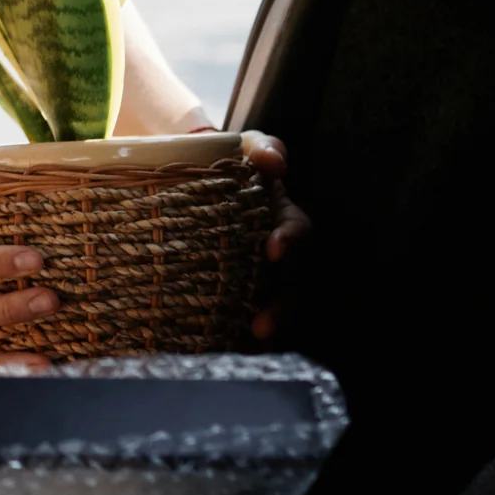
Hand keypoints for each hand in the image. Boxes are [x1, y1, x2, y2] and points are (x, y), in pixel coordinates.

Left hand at [240, 130, 310, 342]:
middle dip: (281, 305)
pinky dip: (240, 333)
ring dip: (265, 325)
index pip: (297, 231)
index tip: (273, 251)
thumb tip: (273, 162)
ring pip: (273, 303)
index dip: (290, 241)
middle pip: (291, 281)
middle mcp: (277, 246)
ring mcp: (259, 268)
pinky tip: (228, 348)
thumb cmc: (228, 161)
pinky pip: (246, 312)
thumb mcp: (245, 146)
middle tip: (262, 327)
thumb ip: (261, 148)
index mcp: (282, 215)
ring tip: (248, 344)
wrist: (197, 176)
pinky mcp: (237, 284)